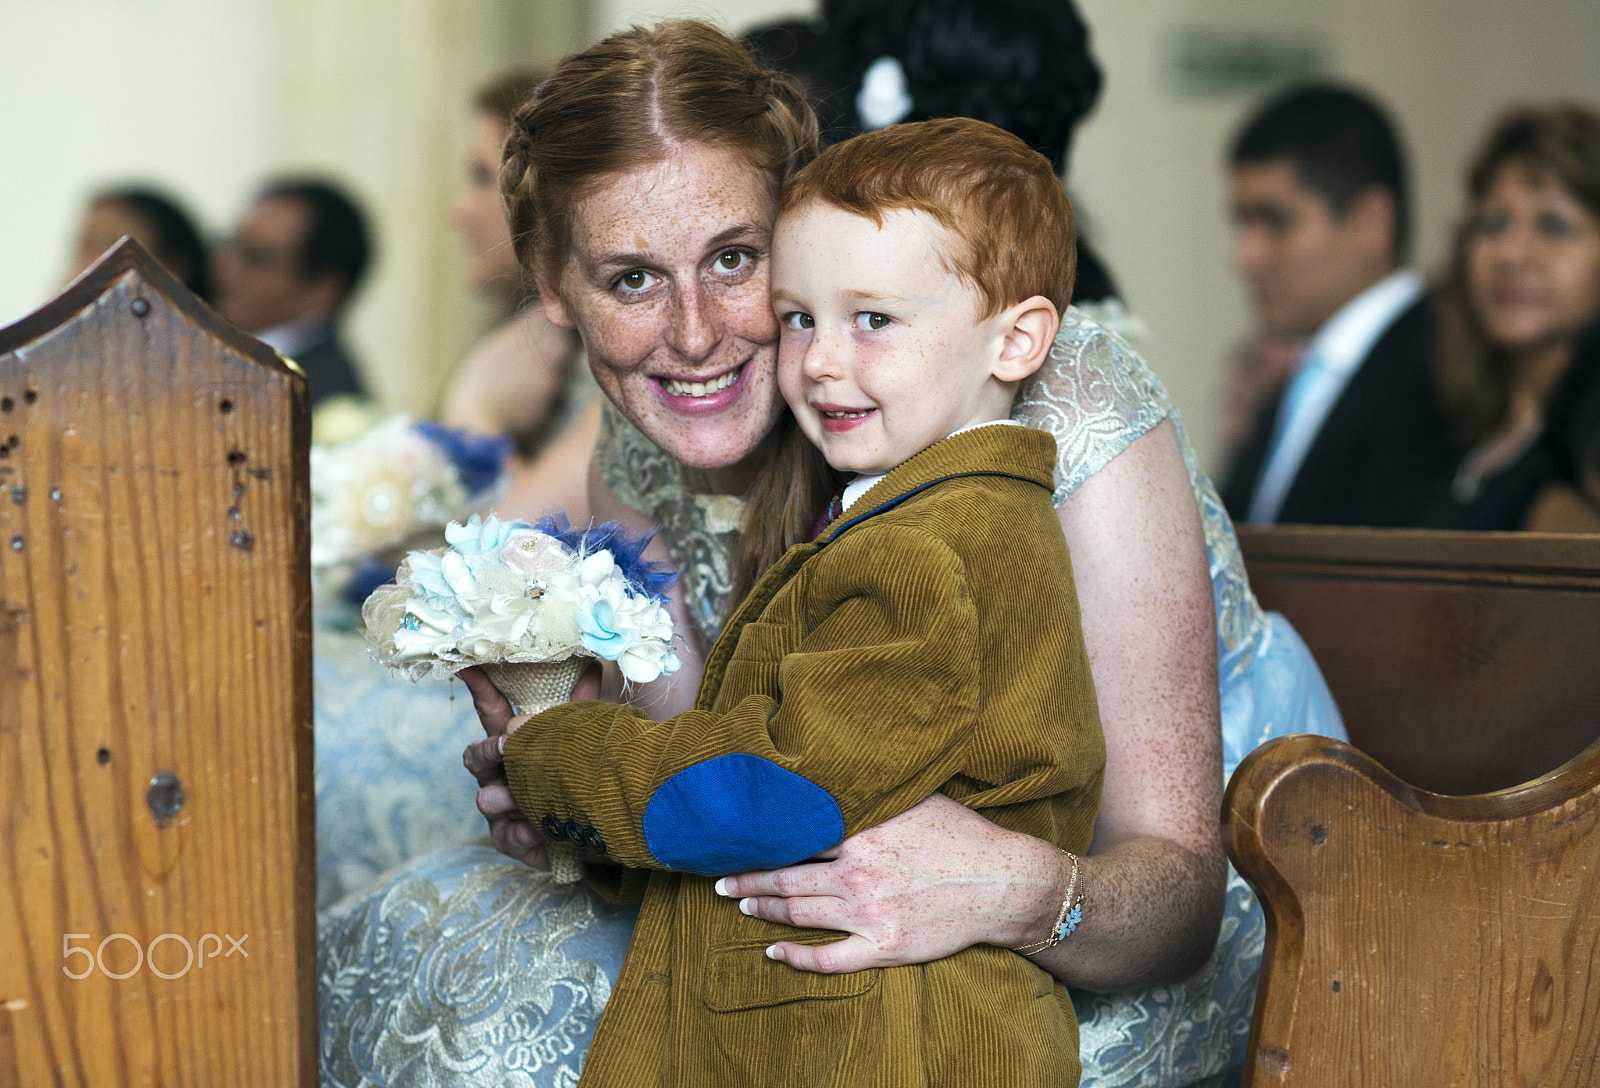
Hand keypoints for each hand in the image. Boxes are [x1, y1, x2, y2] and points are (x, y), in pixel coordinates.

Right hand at [459, 663, 601, 868]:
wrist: (610, 827)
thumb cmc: (587, 776)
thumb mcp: (585, 739)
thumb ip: (582, 709)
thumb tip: (592, 668)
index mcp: (518, 742)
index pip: (493, 712)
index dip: (480, 689)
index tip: (469, 667)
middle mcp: (503, 772)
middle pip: (476, 755)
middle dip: (486, 750)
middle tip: (504, 746)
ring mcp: (503, 807)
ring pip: (485, 797)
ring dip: (505, 796)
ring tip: (522, 798)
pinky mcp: (513, 839)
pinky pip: (505, 836)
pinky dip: (519, 833)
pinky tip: (532, 829)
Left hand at [715, 793, 1068, 973]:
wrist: (1003, 883)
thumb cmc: (962, 836)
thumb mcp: (916, 798)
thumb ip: (874, 790)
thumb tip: (840, 765)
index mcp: (862, 833)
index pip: (796, 835)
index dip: (762, 839)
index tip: (736, 838)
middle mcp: (858, 872)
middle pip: (786, 876)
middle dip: (748, 878)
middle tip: (720, 881)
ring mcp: (868, 913)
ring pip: (799, 912)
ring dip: (764, 909)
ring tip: (741, 905)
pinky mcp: (883, 947)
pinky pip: (828, 959)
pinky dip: (796, 957)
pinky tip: (773, 953)